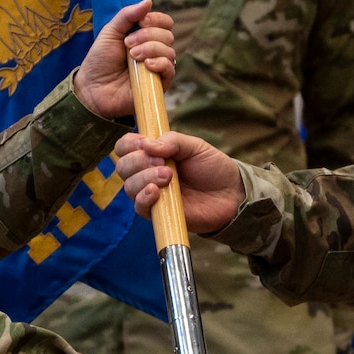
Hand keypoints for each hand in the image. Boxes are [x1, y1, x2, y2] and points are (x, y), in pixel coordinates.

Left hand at [73, 0, 174, 117]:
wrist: (93, 88)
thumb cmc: (100, 61)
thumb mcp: (110, 32)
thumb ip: (127, 15)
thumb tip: (148, 1)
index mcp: (145, 36)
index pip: (164, 22)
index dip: (155, 20)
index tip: (139, 23)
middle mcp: (154, 50)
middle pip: (168, 35)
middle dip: (148, 36)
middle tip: (127, 44)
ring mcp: (157, 67)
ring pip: (169, 51)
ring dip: (151, 49)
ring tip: (132, 56)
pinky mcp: (159, 84)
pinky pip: (170, 69)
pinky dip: (160, 63)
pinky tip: (146, 65)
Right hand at [112, 132, 244, 233]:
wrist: (231, 194)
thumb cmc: (213, 168)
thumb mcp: (195, 146)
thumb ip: (173, 141)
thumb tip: (148, 145)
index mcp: (152, 154)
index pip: (125, 147)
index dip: (129, 144)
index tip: (144, 143)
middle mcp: (147, 173)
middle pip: (123, 166)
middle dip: (139, 161)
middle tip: (163, 163)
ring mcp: (151, 193)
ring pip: (129, 186)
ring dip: (144, 178)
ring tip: (169, 176)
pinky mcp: (158, 213)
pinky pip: (139, 206)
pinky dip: (144, 197)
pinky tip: (156, 191)